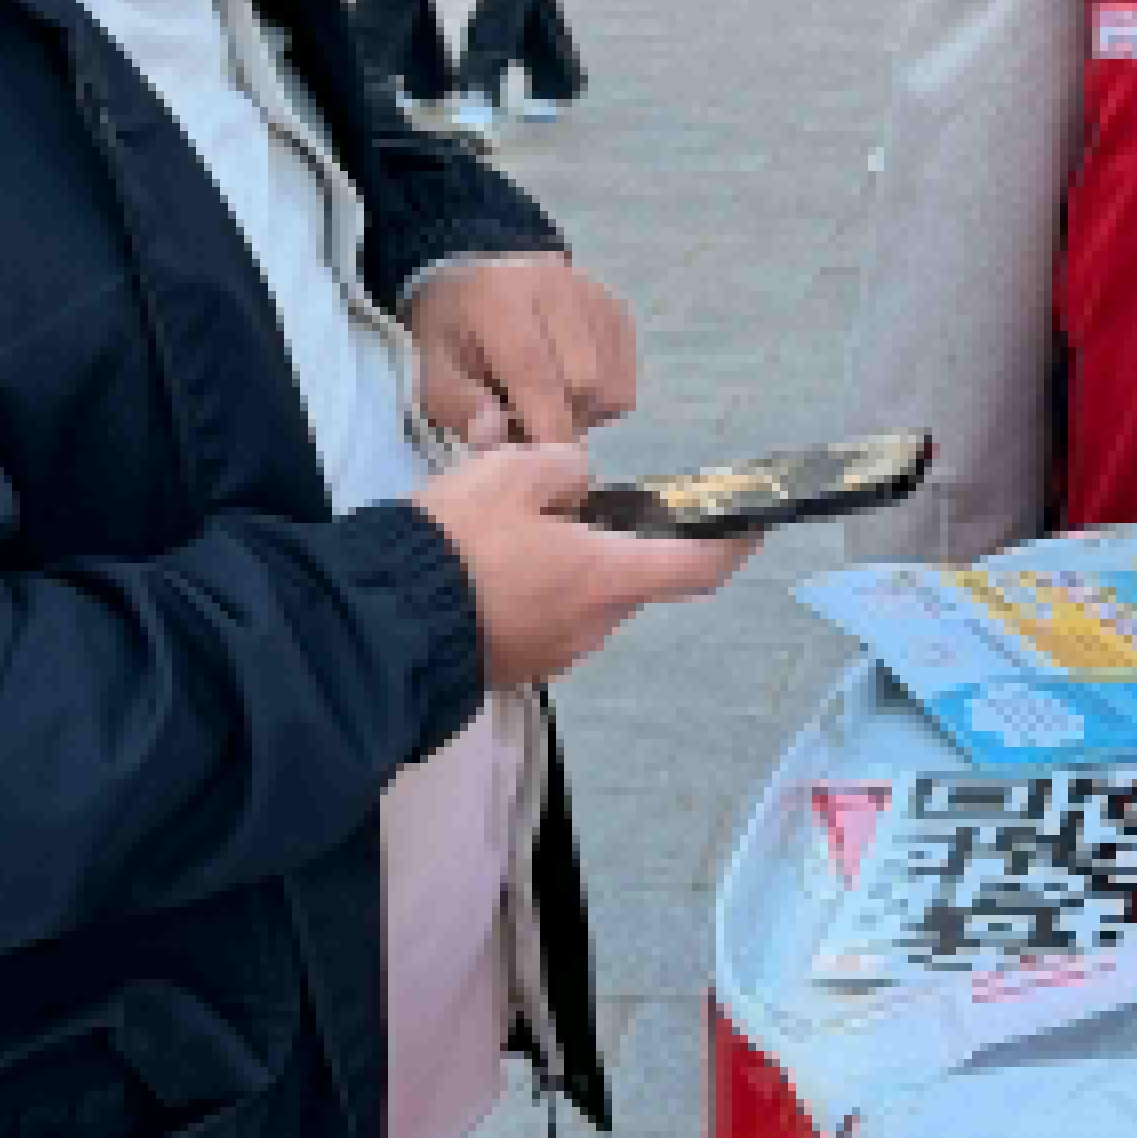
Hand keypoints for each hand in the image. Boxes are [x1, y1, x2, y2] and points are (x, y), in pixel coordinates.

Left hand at [408, 255, 640, 445]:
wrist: (473, 281)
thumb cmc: (452, 334)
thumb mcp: (431, 370)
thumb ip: (457, 405)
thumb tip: (492, 436)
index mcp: (500, 297)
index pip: (535, 369)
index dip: (545, 425)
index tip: (546, 463)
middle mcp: (556, 284)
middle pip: (586, 381)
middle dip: (561, 418)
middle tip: (527, 420)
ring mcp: (594, 294)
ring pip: (613, 386)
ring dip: (584, 412)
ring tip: (545, 401)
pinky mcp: (616, 309)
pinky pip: (626, 381)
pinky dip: (601, 400)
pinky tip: (568, 387)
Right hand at [416, 440, 749, 689]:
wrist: (384, 621)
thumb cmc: (456, 544)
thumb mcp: (511, 472)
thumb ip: (565, 470)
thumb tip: (578, 486)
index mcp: (605, 578)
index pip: (696, 567)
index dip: (731, 545)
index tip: (751, 527)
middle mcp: (592, 626)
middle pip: (630, 579)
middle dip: (616, 543)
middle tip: (570, 504)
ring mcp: (554, 654)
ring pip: (584, 599)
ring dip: (569, 567)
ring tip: (512, 530)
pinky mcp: (516, 667)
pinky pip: (545, 620)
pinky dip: (536, 591)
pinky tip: (490, 567)